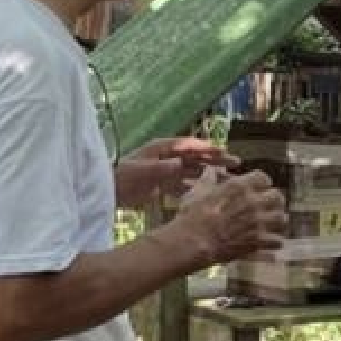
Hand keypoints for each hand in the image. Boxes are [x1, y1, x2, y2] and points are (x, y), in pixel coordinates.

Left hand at [114, 138, 235, 208]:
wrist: (105, 191)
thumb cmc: (120, 176)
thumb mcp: (140, 171)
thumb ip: (160, 168)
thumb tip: (180, 164)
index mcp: (162, 148)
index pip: (189, 145)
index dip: (207, 148)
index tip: (223, 152)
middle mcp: (167, 157)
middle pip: (196, 157)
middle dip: (215, 160)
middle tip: (236, 163)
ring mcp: (166, 171)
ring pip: (193, 172)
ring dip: (210, 175)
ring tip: (229, 180)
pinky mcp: (163, 185)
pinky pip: (184, 186)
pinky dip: (196, 188)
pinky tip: (209, 194)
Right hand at [172, 169, 288, 265]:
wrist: (192, 242)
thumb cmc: (192, 216)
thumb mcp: (198, 192)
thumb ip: (208, 179)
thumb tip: (211, 170)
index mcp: (240, 186)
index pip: (263, 177)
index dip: (262, 183)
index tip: (259, 188)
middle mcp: (253, 202)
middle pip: (277, 196)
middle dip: (273, 201)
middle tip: (268, 206)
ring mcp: (257, 222)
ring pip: (281, 218)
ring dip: (277, 221)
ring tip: (272, 224)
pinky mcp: (257, 241)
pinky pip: (278, 241)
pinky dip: (274, 242)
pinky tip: (269, 241)